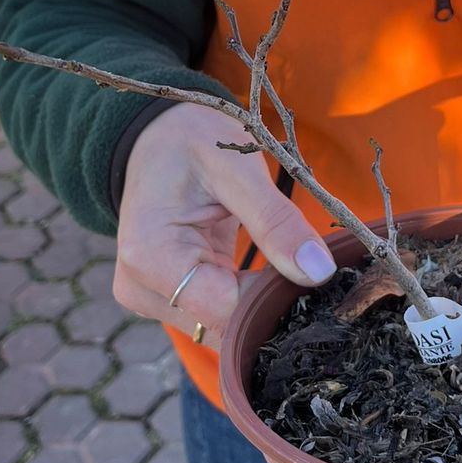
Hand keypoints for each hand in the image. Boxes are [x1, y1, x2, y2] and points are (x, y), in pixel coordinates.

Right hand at [112, 104, 336, 344]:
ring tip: (289, 261)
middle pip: (224, 325)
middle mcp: (142, 290)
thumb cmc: (191, 139)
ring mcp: (154, 300)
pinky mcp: (171, 299)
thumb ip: (275, 220)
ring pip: (226, 326)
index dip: (275, 299)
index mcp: (149, 258)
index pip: (226, 311)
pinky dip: (251, 298)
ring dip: (262, 302)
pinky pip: (221, 314)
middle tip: (313, 267)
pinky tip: (272, 272)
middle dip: (271, 302)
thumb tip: (319, 271)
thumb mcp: (236, 168)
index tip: (317, 274)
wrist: (159, 135)